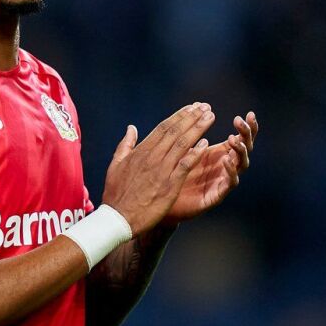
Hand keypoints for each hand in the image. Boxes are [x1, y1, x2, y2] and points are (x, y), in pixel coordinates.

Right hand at [102, 103, 215, 235]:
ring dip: (197, 128)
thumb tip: (131, 128)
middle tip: (205, 106)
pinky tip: (206, 144)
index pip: (163, 128)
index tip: (191, 108)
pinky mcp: (169, 185)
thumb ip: (125, 145)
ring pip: (182, 144)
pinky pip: (184, 165)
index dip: (179, 116)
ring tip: (209, 117)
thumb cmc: (116, 194)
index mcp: (141, 151)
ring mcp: (161, 170)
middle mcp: (152, 157)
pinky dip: (195, 154)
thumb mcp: (116, 165)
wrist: (117, 218)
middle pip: (175, 131)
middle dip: (191, 117)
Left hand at [164, 111, 257, 223]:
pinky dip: (230, 172)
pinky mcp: (216, 195)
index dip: (247, 127)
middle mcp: (224, 166)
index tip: (249, 113)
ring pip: (241, 165)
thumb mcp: (181, 147)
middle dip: (246, 134)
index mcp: (218, 153)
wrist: (160, 200)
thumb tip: (194, 106)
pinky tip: (226, 161)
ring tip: (233, 139)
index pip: (240, 138)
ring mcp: (222, 180)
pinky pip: (229, 183)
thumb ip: (189, 131)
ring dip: (239, 151)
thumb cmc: (171, 172)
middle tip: (240, 121)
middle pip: (245, 148)